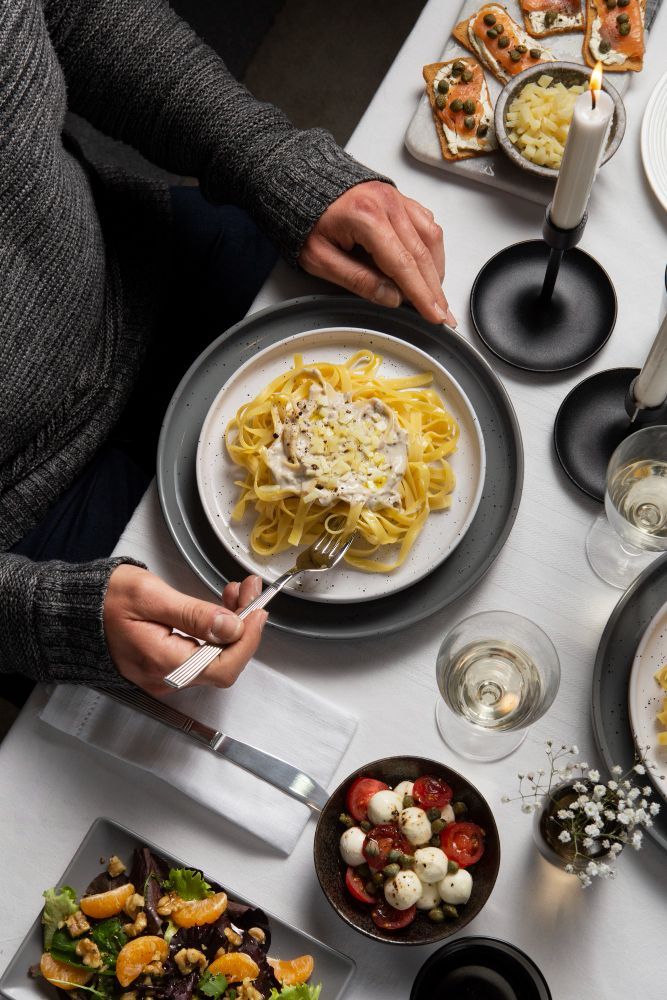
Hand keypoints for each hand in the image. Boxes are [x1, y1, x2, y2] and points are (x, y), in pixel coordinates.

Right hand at [103, 565, 266, 694]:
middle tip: (250, 591)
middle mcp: (166, 678)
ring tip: (237, 592)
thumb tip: (232, 627)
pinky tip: (220, 608)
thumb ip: (194, 614)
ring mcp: (164, 676)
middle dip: (244, 627)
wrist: (72, 611)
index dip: (248, 640)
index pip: (224, 665)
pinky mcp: (164, 666)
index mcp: (163, 662)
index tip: (259, 610)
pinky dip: (216, 631)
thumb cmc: (104, 600)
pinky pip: (200, 655)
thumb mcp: (151, 596)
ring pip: (214, 658)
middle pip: (223, 663)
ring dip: (232, 626)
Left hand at [298, 181, 455, 326]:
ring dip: (436, 270)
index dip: (421, 294)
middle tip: (443, 315)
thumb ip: (357, 280)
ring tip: (435, 296)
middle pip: (422, 253)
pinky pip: (426, 224)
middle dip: (435, 289)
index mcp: (366, 217)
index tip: (434, 315)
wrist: (301, 185)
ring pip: (431, 237)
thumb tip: (392, 298)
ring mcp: (396, 198)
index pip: (403, 264)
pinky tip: (428, 268)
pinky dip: (431, 249)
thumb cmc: (307, 221)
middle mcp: (387, 203)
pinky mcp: (400, 199)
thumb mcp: (320, 259)